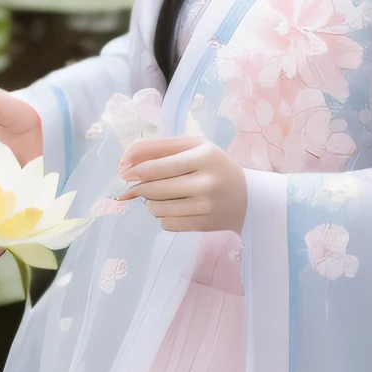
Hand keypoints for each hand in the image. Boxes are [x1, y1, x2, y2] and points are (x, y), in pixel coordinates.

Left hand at [117, 133, 246, 232]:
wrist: (248, 198)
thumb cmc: (213, 166)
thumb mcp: (193, 147)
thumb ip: (158, 148)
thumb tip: (124, 162)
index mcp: (204, 155)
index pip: (159, 165)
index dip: (134, 170)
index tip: (122, 172)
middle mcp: (207, 181)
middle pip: (155, 188)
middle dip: (138, 188)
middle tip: (134, 187)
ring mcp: (206, 206)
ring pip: (158, 208)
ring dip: (150, 202)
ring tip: (158, 196)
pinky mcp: (204, 225)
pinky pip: (168, 223)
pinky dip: (163, 216)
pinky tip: (173, 208)